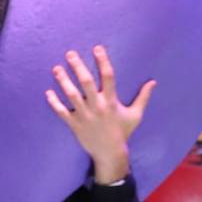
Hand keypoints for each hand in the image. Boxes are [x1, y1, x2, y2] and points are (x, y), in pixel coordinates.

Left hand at [46, 46, 155, 183]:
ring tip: (56, 69)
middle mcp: (97, 106)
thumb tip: (153, 82)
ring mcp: (84, 115)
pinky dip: (54, 103)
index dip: (102, 61)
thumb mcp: (136, 115)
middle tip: (70, 53)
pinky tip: (48, 92)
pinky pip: (62, 112)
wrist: (110, 153)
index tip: (97, 48)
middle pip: (86, 82)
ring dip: (63, 81)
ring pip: (72, 95)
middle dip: (78, 66)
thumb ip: (143, 97)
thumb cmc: (122, 132)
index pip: (108, 76)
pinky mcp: (75, 124)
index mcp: (111, 101)